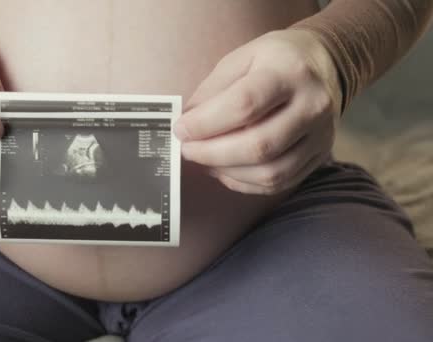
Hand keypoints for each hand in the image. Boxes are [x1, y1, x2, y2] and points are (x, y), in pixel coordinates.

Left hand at [174, 29, 342, 194]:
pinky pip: (279, 182)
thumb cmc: (274, 60)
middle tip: (187, 150)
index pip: (244, 105)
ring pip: (270, 172)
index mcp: (289, 72)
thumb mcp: (240, 58)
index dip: (206, 124)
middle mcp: (312, 105)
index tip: (181, 129)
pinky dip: (245, 182)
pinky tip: (226, 170)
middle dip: (212, 154)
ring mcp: (321, 135)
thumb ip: (212, 91)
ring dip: (227, 172)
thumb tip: (186, 125)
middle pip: (258, 145)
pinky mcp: (320, 155)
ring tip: (204, 161)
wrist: (325, 63)